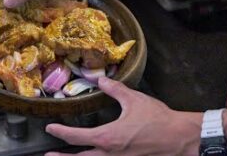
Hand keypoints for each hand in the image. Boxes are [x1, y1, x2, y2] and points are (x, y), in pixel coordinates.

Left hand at [44, 77, 201, 155]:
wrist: (178, 137)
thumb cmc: (157, 119)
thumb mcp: (133, 99)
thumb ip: (114, 89)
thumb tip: (101, 79)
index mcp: (108, 137)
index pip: (76, 137)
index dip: (60, 132)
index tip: (50, 127)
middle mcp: (110, 153)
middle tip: (48, 155)